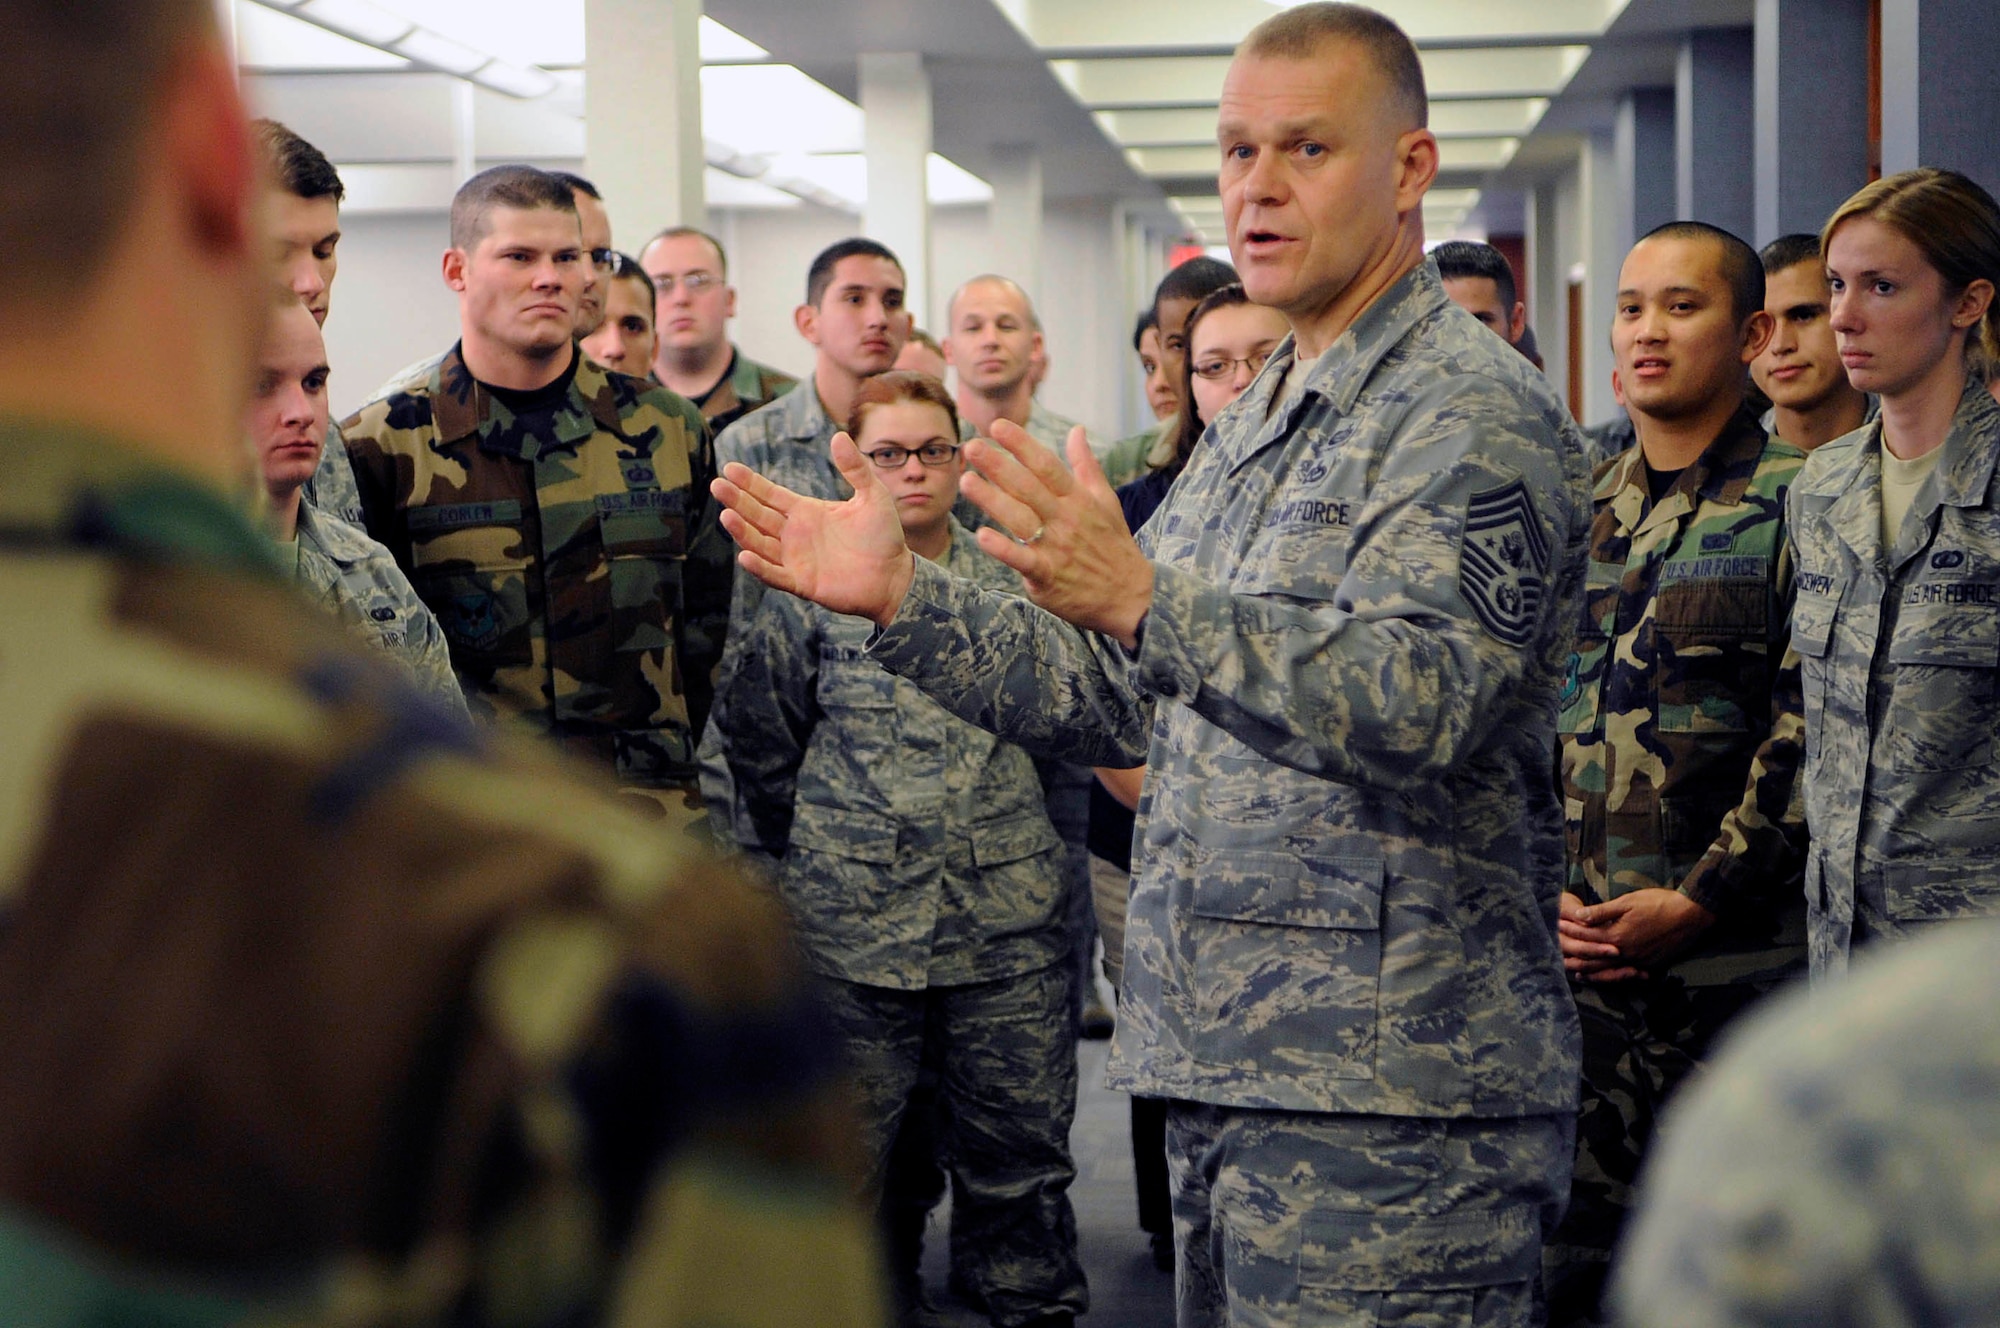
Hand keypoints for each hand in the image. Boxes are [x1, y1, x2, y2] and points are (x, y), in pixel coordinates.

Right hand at [712, 432, 914, 626]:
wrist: (895, 576)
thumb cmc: (884, 536)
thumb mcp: (872, 496)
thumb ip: (855, 468)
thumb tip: (839, 436)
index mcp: (807, 511)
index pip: (770, 494)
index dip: (750, 483)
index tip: (729, 469)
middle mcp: (795, 534)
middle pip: (758, 515)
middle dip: (737, 501)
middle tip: (717, 486)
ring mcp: (795, 559)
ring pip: (760, 543)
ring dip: (742, 531)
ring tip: (726, 515)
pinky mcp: (802, 583)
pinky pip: (775, 575)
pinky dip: (759, 567)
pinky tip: (744, 555)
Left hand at [960, 421, 1154, 647]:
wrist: (1130, 596)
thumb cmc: (1114, 546)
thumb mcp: (1107, 501)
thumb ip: (1086, 465)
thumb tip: (1077, 430)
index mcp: (1078, 499)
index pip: (1046, 465)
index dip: (1021, 445)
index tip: (997, 426)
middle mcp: (1065, 520)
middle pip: (1028, 488)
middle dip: (998, 466)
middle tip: (971, 446)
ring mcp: (1055, 548)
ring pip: (1019, 519)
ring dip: (992, 500)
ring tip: (966, 481)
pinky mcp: (1047, 576)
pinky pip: (1022, 560)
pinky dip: (1003, 549)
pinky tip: (981, 536)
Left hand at [1559, 888, 1715, 982]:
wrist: (1690, 915)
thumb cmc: (1658, 903)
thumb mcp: (1627, 902)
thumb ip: (1602, 912)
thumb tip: (1578, 916)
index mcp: (1616, 936)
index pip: (1585, 936)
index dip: (1570, 932)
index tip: (1556, 928)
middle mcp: (1624, 952)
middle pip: (1593, 959)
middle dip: (1574, 957)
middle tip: (1557, 958)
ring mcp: (1637, 961)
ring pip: (1608, 971)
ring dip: (1591, 972)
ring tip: (1576, 972)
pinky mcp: (1649, 964)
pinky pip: (1626, 974)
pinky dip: (1613, 976)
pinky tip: (1607, 975)